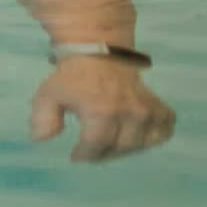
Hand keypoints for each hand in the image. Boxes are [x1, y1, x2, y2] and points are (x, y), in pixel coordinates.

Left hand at [32, 57, 175, 162]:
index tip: (76, 156)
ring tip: (111, 143)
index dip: (85, 154)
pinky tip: (138, 134)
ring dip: (125, 148)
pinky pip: (164, 129)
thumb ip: (43, 119)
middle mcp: (128, 112)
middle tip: (93, 150)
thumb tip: (43, 139)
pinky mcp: (158, 106)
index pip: (97, 145)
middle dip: (103, 153)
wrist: (99, 51)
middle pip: (119, 148)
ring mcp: (146, 110)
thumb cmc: (72, 77)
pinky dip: (154, 135)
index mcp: (101, 110)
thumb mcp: (48, 95)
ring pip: (141, 144)